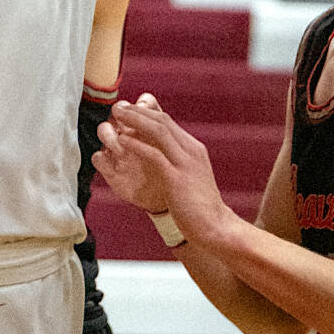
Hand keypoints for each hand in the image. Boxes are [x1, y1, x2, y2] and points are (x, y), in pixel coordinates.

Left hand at [103, 96, 229, 243]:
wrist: (216, 227)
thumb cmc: (200, 206)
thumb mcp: (190, 177)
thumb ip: (178, 163)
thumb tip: (162, 156)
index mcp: (193, 149)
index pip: (168, 123)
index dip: (146, 114)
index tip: (129, 109)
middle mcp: (191, 151)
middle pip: (163, 121)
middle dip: (138, 112)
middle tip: (119, 106)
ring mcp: (185, 163)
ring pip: (159, 132)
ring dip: (136, 121)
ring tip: (118, 115)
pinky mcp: (177, 179)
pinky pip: (155, 155)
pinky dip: (137, 145)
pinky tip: (122, 141)